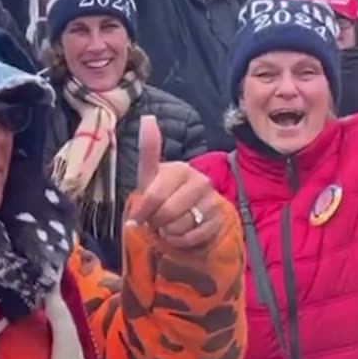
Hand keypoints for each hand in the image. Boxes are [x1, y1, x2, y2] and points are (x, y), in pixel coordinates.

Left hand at [124, 116, 222, 250]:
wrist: (189, 213)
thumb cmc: (164, 193)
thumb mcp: (150, 176)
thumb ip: (149, 149)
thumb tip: (148, 117)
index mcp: (180, 169)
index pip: (154, 196)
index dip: (143, 211)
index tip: (139, 218)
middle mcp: (200, 181)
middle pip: (167, 213)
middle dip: (156, 222)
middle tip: (157, 219)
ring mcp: (212, 201)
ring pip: (180, 227)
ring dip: (169, 232)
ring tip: (170, 224)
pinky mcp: (219, 220)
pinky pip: (193, 238)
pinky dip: (182, 241)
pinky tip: (182, 233)